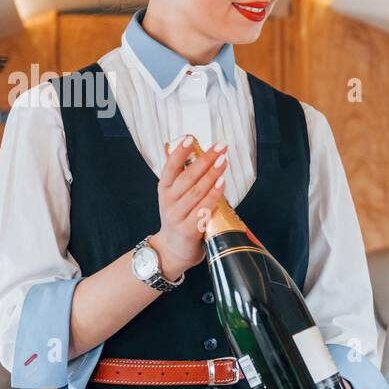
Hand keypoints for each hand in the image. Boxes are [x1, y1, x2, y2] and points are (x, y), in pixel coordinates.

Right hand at [153, 136, 228, 277]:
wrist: (173, 250)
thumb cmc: (179, 219)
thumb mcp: (175, 197)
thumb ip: (184, 179)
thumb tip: (198, 154)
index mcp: (164, 189)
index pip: (170, 167)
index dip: (179, 152)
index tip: (189, 137)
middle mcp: (168, 201)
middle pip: (188, 177)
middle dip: (205, 159)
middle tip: (220, 147)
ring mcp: (177, 216)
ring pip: (196, 192)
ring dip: (212, 174)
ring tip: (223, 160)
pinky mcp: (188, 230)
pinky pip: (203, 209)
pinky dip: (213, 196)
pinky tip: (222, 184)